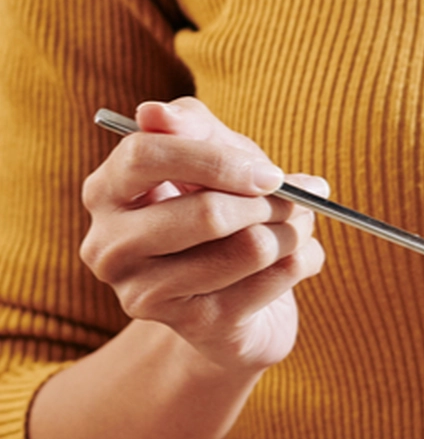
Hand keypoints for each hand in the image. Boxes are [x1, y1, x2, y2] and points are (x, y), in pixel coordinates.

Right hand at [79, 98, 326, 373]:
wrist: (232, 305)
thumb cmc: (219, 214)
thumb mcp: (211, 159)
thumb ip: (192, 127)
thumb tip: (155, 111)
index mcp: (105, 192)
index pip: (146, 155)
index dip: (217, 160)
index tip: (268, 172)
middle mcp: (109, 246)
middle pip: (208, 213)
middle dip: (271, 203)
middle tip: (301, 200)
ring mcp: (145, 292)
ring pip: (250, 248)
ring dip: (294, 232)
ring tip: (299, 228)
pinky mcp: (192, 326)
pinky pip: (273, 281)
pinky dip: (302, 261)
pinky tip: (298, 258)